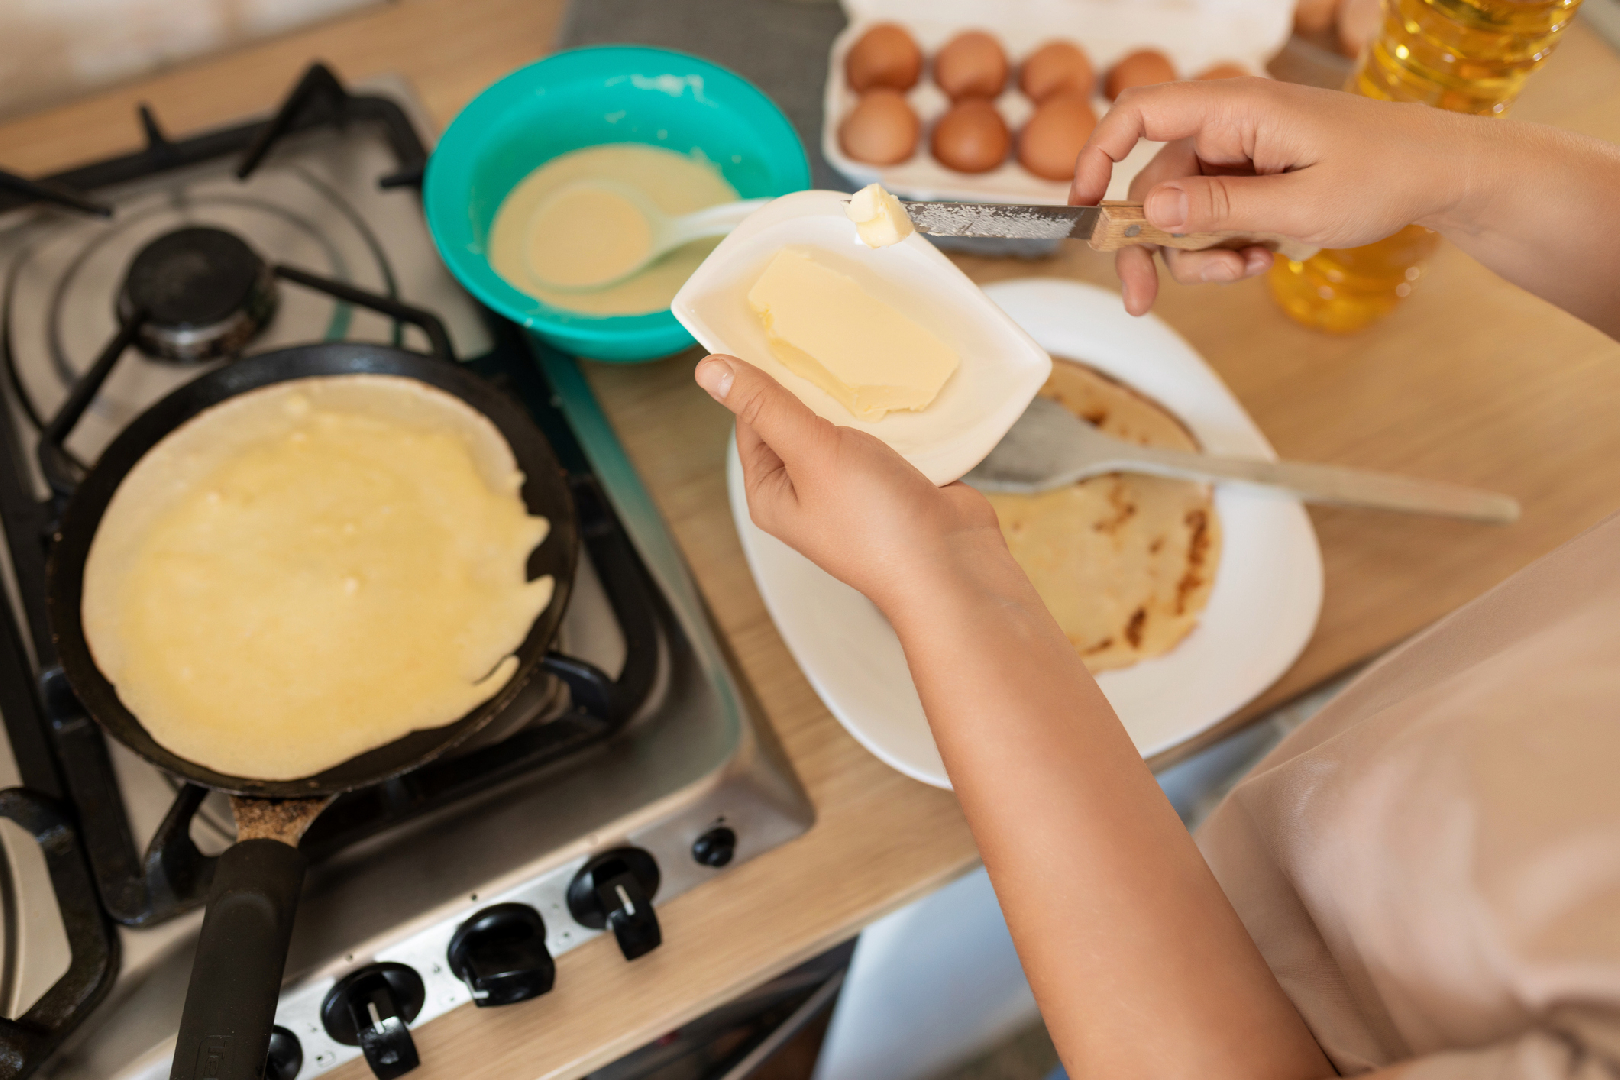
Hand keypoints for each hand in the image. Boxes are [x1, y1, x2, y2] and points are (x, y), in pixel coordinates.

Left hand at [693, 354, 1007, 615]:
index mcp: (772, 491)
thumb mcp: (812, 454)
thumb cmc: (877, 526)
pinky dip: (890, 413)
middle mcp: (807, 490)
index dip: (763, 378)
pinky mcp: (893, 479)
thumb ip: (766, 407)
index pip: (752, 419)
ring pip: (844, 423)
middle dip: (814, 382)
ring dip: (855, 396)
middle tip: (826, 337)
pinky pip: (883, 434)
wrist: (952, 567)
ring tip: (865, 360)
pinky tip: (899, 391)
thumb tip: (710, 371)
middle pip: (798, 417)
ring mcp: (852, 486)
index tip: (780, 335)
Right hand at [1068, 79, 1469, 313]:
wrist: (1438, 172)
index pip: (1140, 114)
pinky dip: (1223, 246)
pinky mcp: (1250, 175)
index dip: (1098, 155)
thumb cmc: (1384, 174)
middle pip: (1153, 182)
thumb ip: (1219, 208)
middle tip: (1142, 298)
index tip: (1082, 205)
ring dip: (1198, 253)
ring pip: (1181, 209)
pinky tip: (1257, 257)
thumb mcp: (1299, 205)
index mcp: (1237, 109)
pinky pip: (1211, 215)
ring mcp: (1239, 151)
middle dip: (1149, 243)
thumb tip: (1151, 209)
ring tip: (1243, 268)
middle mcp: (1229, 124)